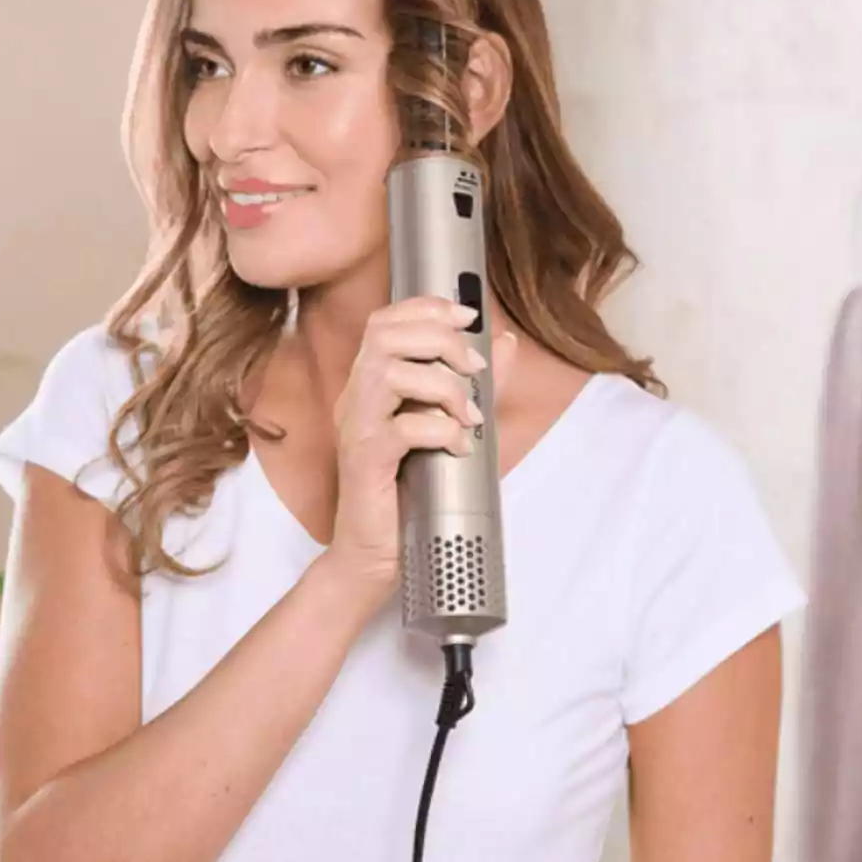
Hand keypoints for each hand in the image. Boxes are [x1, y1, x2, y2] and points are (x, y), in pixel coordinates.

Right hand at [323, 295, 519, 600]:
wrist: (374, 554)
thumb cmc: (409, 493)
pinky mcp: (365, 460)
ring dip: (444, 386)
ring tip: (469, 414)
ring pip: (390, 372)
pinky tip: (459, 447)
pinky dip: (441, 431)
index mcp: (371, 384)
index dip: (426, 307)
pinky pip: (402, 428)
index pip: (385, 321)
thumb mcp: (451, 427)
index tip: (468, 316)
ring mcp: (356, 427)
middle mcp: (356, 397)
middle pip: (385, 334)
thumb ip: (476, 385)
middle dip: (441, 340)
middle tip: (475, 368)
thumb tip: (504, 343)